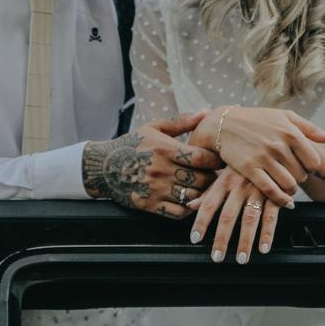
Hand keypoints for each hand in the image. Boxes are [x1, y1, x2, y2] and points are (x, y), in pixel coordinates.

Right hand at [82, 111, 222, 217]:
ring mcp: (156, 189)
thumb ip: (182, 121)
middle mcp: (162, 170)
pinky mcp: (150, 205)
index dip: (216, 160)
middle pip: (201, 179)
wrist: (103, 166)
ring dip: (203, 194)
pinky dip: (188, 209)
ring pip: (192, 197)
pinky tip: (190, 201)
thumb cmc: (132, 144)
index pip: (201, 158)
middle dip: (212, 178)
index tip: (221, 160)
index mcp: (165, 149)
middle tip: (217, 176)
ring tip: (206, 188)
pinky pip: (178, 212)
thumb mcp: (154, 127)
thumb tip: (205, 112)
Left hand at [187, 167, 278, 262]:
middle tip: (216, 257)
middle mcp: (240, 186)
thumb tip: (189, 206)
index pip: (209, 203)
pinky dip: (268, 233)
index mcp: (225, 181)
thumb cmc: (243, 164)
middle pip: (228, 215)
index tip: (195, 238)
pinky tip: (264, 248)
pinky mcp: (275, 194)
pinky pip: (271, 216)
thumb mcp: (225, 173)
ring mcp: (258, 190)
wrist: (270, 146)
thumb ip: (209, 192)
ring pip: (250, 218)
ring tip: (241, 259)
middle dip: (222, 238)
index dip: (201, 221)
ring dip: (246, 241)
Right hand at [191, 106, 324, 207]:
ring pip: (288, 184)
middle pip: (301, 174)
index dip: (310, 167)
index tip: (302, 166)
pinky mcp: (249, 169)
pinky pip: (271, 191)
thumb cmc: (257, 120)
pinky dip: (281, 199)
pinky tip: (285, 201)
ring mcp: (263, 157)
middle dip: (299, 178)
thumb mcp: (285, 117)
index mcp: (290, 132)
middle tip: (291, 175)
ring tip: (287, 185)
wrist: (224, 124)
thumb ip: (311, 128)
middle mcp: (278, 145)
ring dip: (291, 189)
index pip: (313, 161)